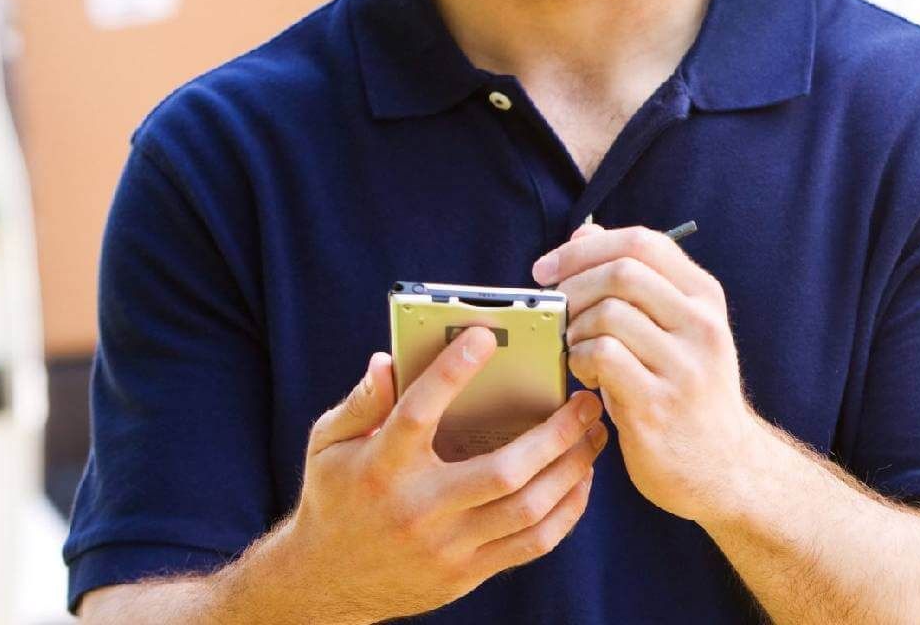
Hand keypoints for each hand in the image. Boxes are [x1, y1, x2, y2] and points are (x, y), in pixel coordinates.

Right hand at [283, 328, 608, 620]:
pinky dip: (566, 510)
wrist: (325, 584)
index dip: (451, 372)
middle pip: (502, 472)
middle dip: (555, 434)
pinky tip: (580, 479)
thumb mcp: (328, 444)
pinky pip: (531, 543)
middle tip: (586, 401)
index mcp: (382, 466)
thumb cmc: (335, 498)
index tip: (486, 336)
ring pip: (527, 509)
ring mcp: (446, 546)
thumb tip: (388, 359)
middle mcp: (418, 508)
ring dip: (572, 469)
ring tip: (594, 435)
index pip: (419, 412)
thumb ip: (361, 401)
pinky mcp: (466, 573)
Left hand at [533, 221, 765, 525]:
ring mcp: (683, 366)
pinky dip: (578, 360)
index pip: (643, 242)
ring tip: (574, 350)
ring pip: (608, 314)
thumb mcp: (680, 330)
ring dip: (574, 329)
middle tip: (553, 312)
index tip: (550, 268)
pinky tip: (583, 376)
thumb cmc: (690, 394)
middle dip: (572, 286)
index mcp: (705, 298)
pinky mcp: (657, 406)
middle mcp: (702, 326)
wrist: (725, 469)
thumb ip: (638, 282)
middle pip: (623, 271)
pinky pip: (601, 357)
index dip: (585, 248)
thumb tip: (585, 234)